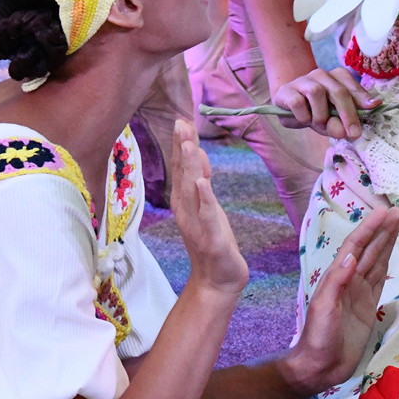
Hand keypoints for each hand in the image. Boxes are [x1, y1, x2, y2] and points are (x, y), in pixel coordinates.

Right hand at [168, 120, 248, 295]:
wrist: (217, 278)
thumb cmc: (212, 238)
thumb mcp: (207, 203)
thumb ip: (200, 178)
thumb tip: (196, 151)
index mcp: (184, 200)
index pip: (181, 167)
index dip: (181, 144)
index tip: (182, 120)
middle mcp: (186, 209)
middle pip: (183, 173)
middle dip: (182, 148)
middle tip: (181, 122)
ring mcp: (196, 223)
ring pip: (192, 190)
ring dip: (190, 167)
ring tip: (190, 144)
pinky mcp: (210, 237)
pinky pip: (206, 214)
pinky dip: (204, 198)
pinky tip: (203, 183)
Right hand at [272, 66, 379, 140]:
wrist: (288, 106)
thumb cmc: (316, 110)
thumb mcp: (333, 118)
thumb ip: (341, 123)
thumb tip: (347, 132)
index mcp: (337, 77)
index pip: (352, 87)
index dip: (362, 99)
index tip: (373, 108)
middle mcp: (321, 74)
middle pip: (338, 91)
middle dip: (347, 113)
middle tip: (352, 134)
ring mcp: (303, 80)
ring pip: (316, 93)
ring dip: (321, 115)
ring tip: (319, 125)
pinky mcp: (286, 90)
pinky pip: (298, 102)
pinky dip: (303, 115)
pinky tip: (303, 120)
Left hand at [283, 206, 398, 392]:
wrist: (319, 366)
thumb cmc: (317, 337)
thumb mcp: (324, 309)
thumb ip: (337, 283)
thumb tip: (351, 257)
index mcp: (337, 277)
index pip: (356, 246)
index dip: (370, 228)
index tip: (384, 212)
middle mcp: (349, 280)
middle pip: (369, 249)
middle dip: (382, 230)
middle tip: (398, 211)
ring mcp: (359, 293)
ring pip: (376, 261)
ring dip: (386, 242)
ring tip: (397, 224)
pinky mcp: (368, 307)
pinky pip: (379, 280)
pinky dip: (386, 264)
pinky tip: (391, 254)